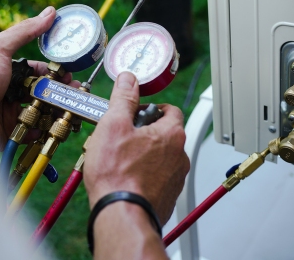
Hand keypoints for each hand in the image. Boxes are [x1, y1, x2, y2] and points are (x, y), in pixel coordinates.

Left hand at [0, 6, 79, 153]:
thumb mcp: (0, 47)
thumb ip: (25, 31)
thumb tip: (50, 12)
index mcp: (9, 72)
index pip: (38, 70)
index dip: (55, 72)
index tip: (69, 75)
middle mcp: (12, 92)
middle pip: (43, 91)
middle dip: (60, 92)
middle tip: (75, 93)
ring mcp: (12, 113)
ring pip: (42, 111)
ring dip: (57, 110)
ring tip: (70, 110)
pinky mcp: (12, 132)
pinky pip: (34, 132)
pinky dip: (44, 129)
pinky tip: (53, 125)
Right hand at [83, 72, 189, 224]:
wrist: (121, 214)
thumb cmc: (118, 174)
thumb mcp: (114, 125)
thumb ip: (123, 99)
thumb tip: (128, 79)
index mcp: (171, 134)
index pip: (170, 110)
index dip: (151, 108)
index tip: (135, 113)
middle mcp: (179, 156)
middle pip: (165, 134)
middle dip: (144, 133)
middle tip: (121, 137)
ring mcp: (175, 178)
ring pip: (161, 158)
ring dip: (144, 155)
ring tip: (118, 160)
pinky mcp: (167, 196)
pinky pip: (157, 178)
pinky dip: (144, 175)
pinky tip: (124, 178)